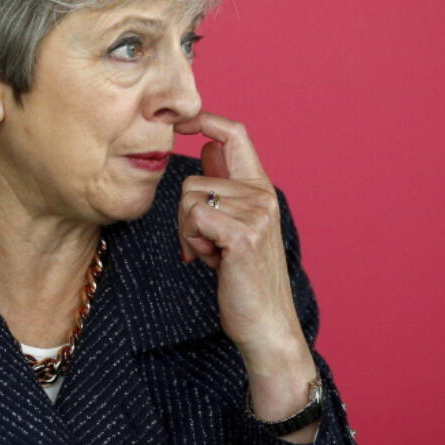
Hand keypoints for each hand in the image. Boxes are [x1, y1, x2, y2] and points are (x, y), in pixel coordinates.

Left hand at [174, 112, 314, 395]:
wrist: (265, 324)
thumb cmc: (245, 279)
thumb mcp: (235, 227)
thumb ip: (225, 189)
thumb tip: (207, 145)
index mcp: (261, 189)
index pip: (235, 134)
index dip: (204, 120)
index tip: (178, 121)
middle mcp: (262, 195)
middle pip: (194, 176)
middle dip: (184, 213)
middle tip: (203, 243)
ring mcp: (256, 213)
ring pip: (189, 198)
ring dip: (188, 232)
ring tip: (212, 254)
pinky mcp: (243, 234)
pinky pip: (193, 218)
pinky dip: (192, 242)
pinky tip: (212, 262)